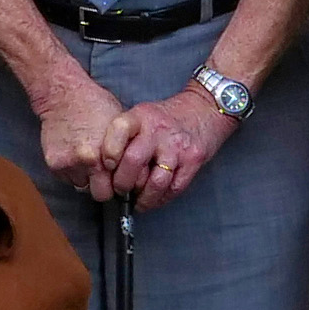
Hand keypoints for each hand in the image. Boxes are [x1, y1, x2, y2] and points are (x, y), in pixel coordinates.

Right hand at [33, 66, 135, 195]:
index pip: (115, 190)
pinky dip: (72, 172)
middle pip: (99, 195)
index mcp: (104, 156)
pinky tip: (75, 155)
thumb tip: (132, 175)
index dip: (118, 186)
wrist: (63, 96)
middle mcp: (84, 163)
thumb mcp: (120, 128)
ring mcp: (66, 165)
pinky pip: (67, 179)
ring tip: (88, 160)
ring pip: (81, 187)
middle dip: (103, 187)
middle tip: (104, 175)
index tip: (118, 180)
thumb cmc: (96, 107)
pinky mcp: (53, 164)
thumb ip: (123, 154)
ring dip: (86, 178)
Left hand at [107, 85, 233, 209]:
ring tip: (138, 201)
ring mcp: (177, 146)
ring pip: (155, 182)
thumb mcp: (143, 115)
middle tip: (120, 190)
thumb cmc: (166, 118)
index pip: (119, 130)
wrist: (204, 108)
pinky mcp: (193, 160)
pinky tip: (155, 198)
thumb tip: (104, 169)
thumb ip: (125, 136)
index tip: (106, 165)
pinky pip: (174, 188)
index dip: (109, 150)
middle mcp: (158, 130)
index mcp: (141, 116)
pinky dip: (161, 199)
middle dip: (122, 183)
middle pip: (133, 161)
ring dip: (144, 198)